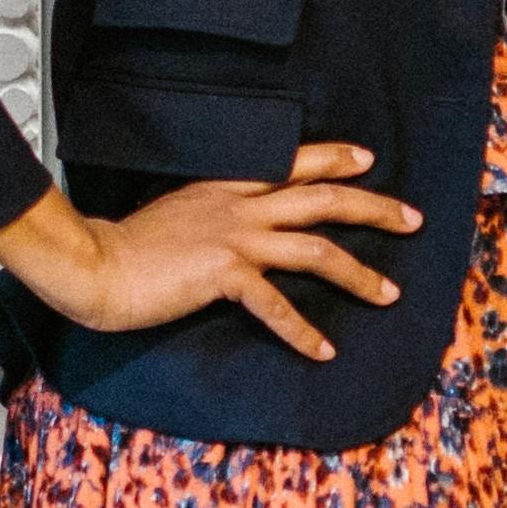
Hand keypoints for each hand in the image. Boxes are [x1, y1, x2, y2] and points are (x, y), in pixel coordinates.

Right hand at [0, 147, 423, 362]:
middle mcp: (238, 205)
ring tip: (389, 294)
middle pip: (322, 198)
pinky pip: (275, 304)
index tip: (368, 161)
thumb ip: (215, 215)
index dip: (334, 158)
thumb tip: (237, 230)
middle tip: (412, 220)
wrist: (94, 265)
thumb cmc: (127, 248)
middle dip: (374, 208)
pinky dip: (303, 330)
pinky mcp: (222, 273)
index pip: (292, 162)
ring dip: (358, 274)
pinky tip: (323, 349)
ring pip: (315, 249)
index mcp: (226, 187)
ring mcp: (233, 237)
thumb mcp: (179, 215)